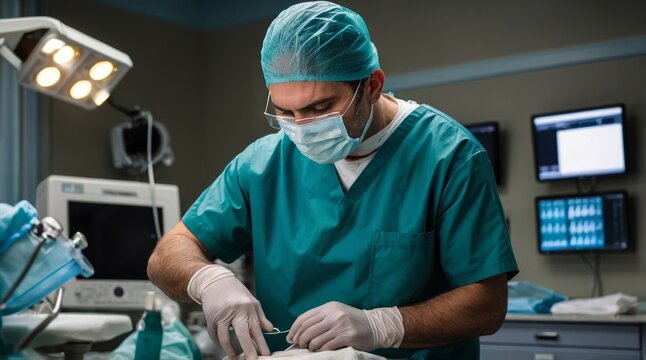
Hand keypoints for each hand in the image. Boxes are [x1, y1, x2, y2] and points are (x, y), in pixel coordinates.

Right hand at [189, 265, 273, 359]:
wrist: (216, 281)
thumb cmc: (236, 293)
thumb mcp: (252, 302)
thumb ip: (261, 317)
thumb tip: (270, 330)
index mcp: (249, 309)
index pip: (257, 330)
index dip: (261, 344)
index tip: (266, 355)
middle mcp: (237, 312)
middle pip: (243, 335)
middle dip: (249, 350)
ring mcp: (223, 315)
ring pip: (225, 337)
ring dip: (230, 349)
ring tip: (235, 355)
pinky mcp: (211, 317)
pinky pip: (214, 334)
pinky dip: (218, 342)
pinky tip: (223, 345)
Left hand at [287, 301, 403, 351]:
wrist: (375, 326)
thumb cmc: (352, 321)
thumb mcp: (336, 313)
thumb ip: (320, 319)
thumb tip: (299, 332)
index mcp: (328, 307)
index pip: (304, 318)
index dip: (294, 329)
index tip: (291, 338)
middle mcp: (333, 314)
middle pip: (307, 330)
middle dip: (300, 340)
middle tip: (300, 345)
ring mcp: (341, 325)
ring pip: (316, 339)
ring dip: (310, 347)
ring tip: (312, 348)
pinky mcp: (348, 336)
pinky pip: (327, 346)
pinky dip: (322, 350)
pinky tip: (323, 350)